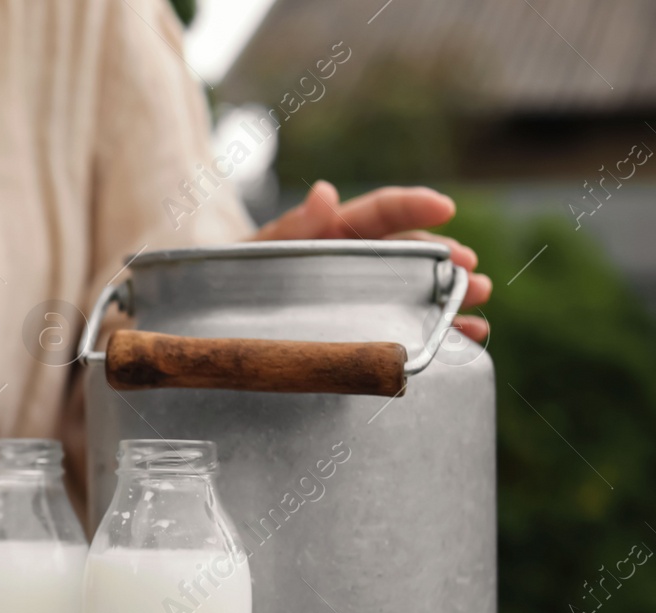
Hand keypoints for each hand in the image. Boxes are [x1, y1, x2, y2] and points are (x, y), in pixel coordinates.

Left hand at [252, 180, 491, 341]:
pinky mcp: (363, 325)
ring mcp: (362, 293)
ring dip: (451, 297)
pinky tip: (466, 341)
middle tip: (471, 270)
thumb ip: (287, 228)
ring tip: (477, 307)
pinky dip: (439, 332)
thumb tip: (323, 194)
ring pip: (417, 289)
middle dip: (446, 258)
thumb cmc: (233, 273)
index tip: (444, 206)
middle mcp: (356, 259)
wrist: (211, 309)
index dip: (412, 206)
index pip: (379, 211)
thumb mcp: (253, 250)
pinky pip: (406, 326)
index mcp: (332, 232)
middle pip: (410, 252)